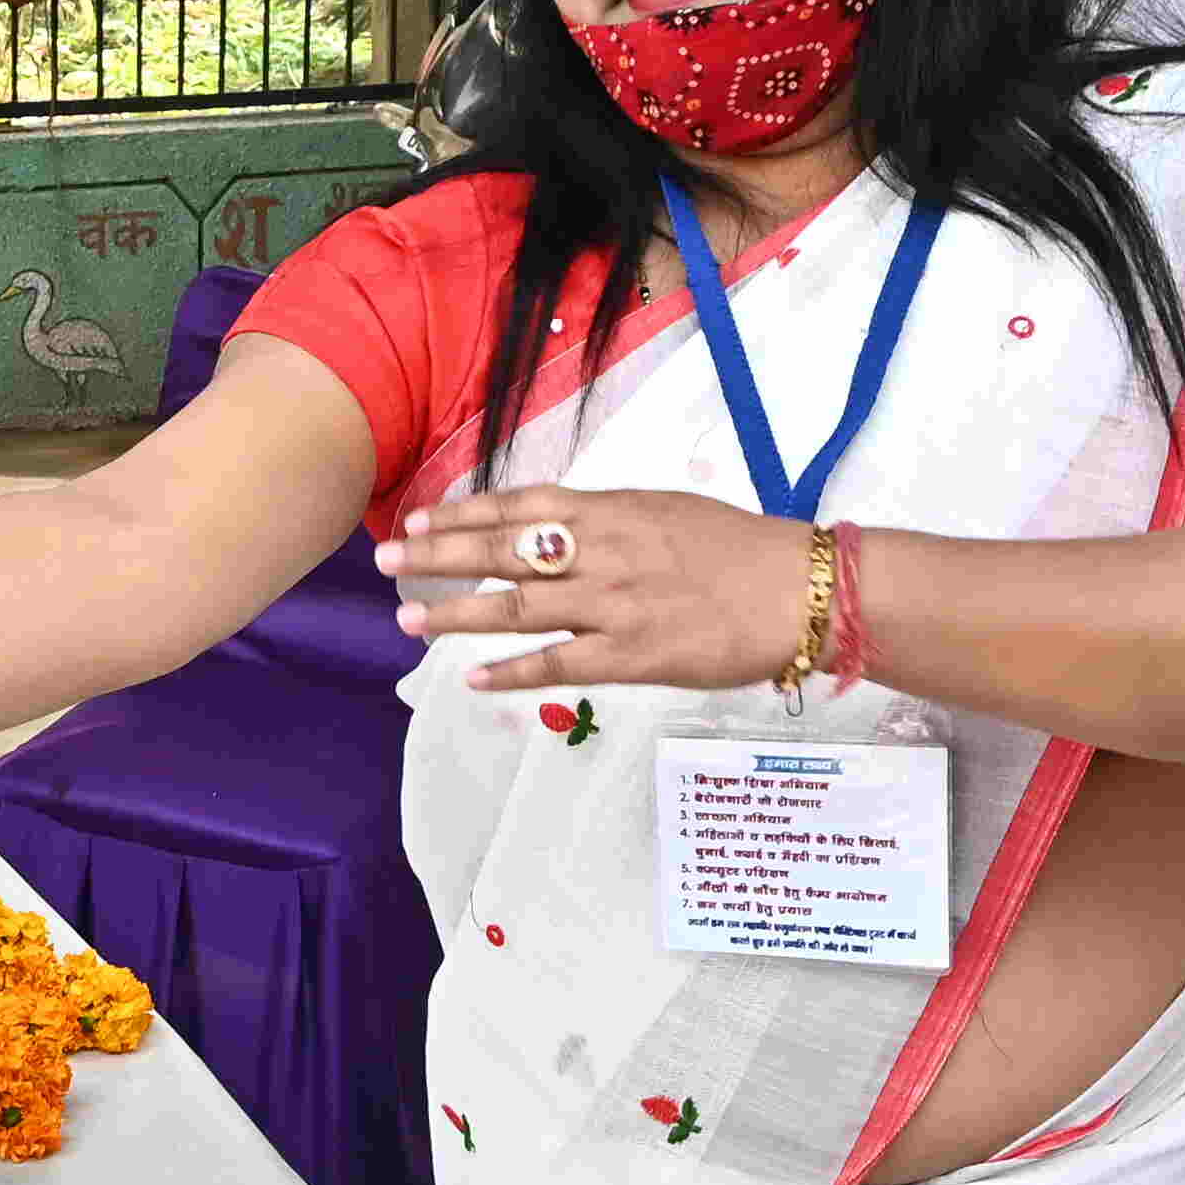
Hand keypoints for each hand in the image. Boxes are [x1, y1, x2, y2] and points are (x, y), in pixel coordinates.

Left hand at [376, 486, 820, 698]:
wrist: (798, 590)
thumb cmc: (739, 547)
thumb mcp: (666, 509)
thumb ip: (609, 518)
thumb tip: (560, 524)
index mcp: (612, 510)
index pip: (521, 506)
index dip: (464, 514)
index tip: (419, 520)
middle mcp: (603, 552)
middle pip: (505, 551)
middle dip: (440, 555)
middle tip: (386, 561)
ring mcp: (614, 605)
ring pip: (519, 607)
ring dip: (458, 613)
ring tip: (409, 618)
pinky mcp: (633, 656)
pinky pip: (560, 665)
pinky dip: (513, 671)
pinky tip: (473, 678)